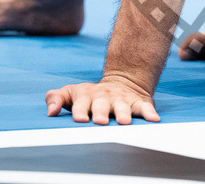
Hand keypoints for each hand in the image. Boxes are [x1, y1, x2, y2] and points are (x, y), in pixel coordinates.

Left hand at [45, 75, 159, 124]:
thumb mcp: (72, 92)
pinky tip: (153, 119)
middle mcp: (105, 96)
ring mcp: (122, 99)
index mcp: (87, 94)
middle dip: (101, 112)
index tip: (79, 119)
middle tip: (100, 121)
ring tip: (124, 122)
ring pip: (123, 107)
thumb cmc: (91, 95)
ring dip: (124, 113)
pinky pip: (145, 107)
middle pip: (102, 104)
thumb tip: (51, 112)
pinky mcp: (138, 102)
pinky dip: (149, 113)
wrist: (123, 81)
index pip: (81, 102)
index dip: (80, 110)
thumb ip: (56, 98)